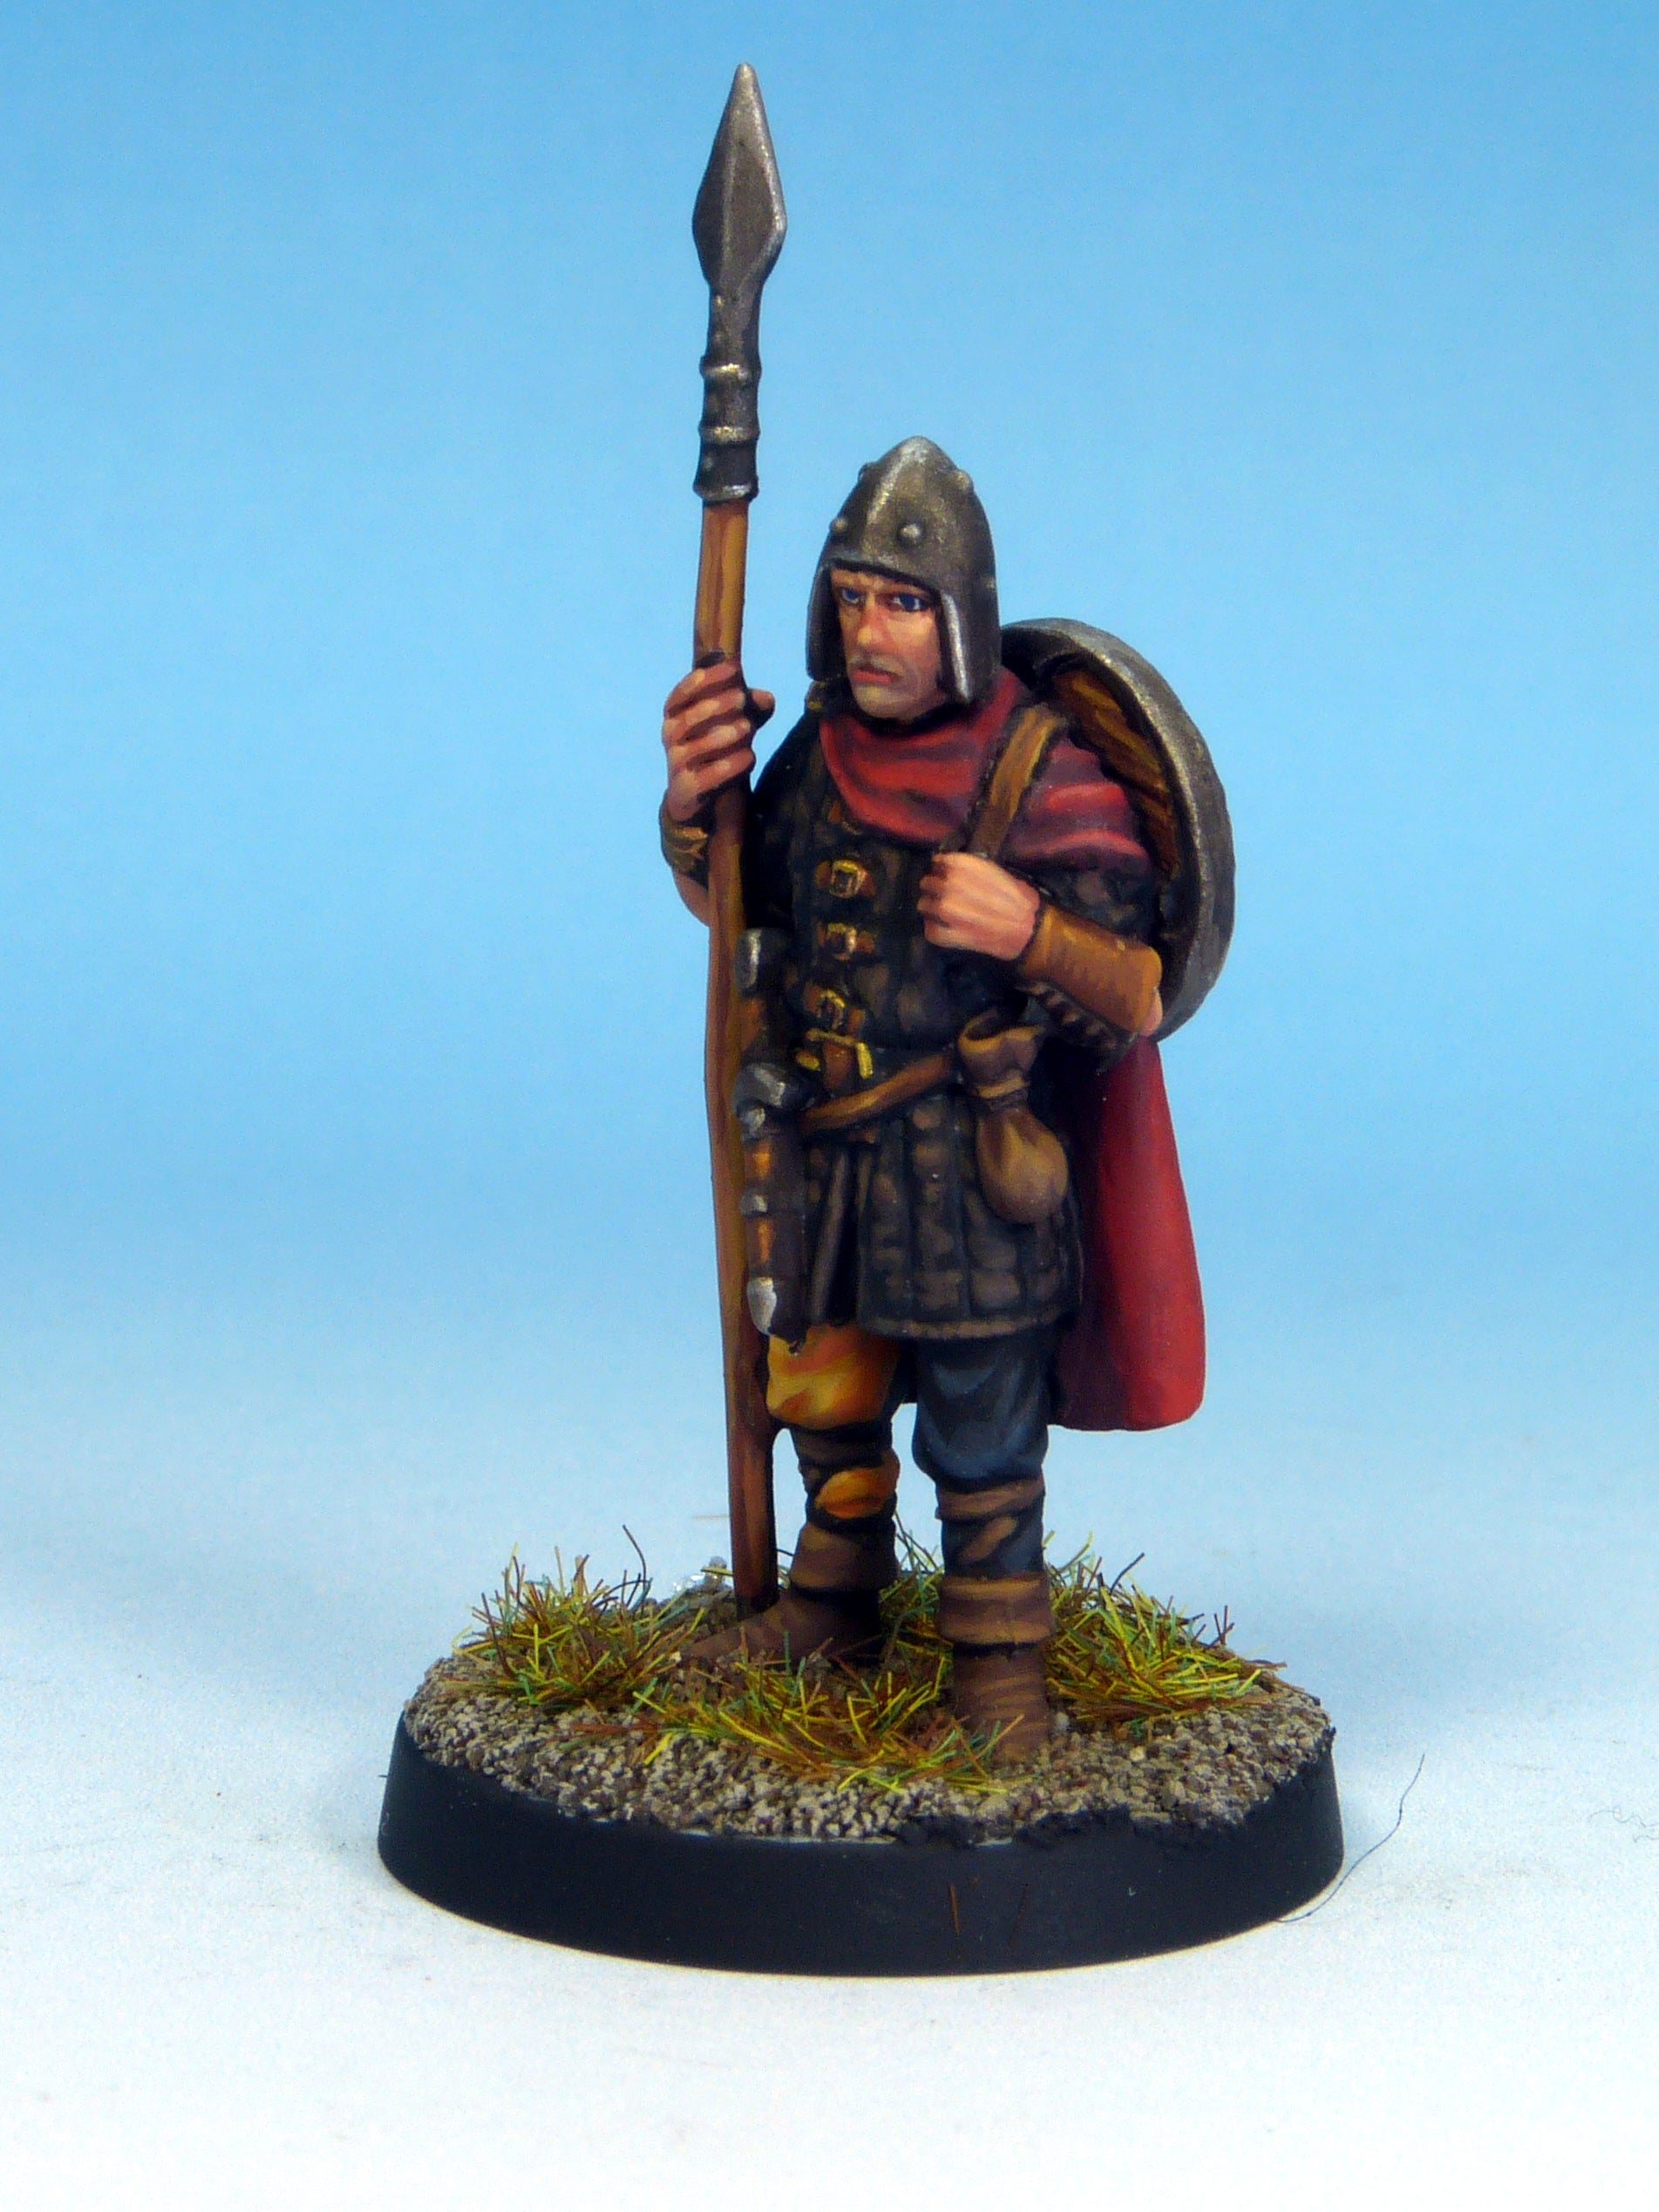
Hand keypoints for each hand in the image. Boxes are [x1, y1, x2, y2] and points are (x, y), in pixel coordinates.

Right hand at [662, 657, 774, 823]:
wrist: (695, 792)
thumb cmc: (715, 745)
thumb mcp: (731, 720)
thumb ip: (749, 707)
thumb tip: (767, 699)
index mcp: (675, 713)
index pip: (683, 692)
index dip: (706, 679)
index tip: (733, 669)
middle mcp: (670, 736)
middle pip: (689, 718)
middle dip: (716, 706)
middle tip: (741, 699)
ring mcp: (676, 763)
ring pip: (698, 747)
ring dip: (724, 735)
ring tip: (747, 728)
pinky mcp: (686, 789)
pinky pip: (707, 777)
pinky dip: (730, 766)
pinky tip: (750, 756)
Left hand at [917, 853, 1040, 960]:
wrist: (1028, 929)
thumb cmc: (1018, 898)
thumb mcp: (997, 871)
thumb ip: (972, 869)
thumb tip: (952, 868)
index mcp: (963, 866)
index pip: (939, 862)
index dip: (941, 869)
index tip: (946, 874)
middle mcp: (950, 885)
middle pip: (927, 882)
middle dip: (934, 888)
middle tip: (943, 895)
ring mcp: (946, 911)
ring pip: (923, 905)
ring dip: (930, 908)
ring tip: (941, 913)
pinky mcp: (947, 934)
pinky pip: (929, 930)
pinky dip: (934, 930)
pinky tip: (944, 928)